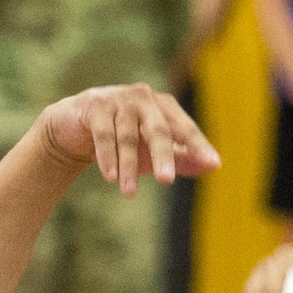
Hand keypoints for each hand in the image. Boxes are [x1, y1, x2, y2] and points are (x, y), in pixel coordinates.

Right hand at [38, 82, 220, 195]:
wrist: (78, 125)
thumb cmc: (125, 137)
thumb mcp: (153, 150)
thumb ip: (182, 158)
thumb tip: (211, 168)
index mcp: (164, 106)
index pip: (185, 128)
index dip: (199, 146)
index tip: (213, 164)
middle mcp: (144, 98)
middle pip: (158, 130)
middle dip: (162, 156)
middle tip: (167, 181)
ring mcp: (119, 99)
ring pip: (127, 137)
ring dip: (128, 167)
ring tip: (129, 194)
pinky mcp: (96, 106)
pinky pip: (104, 135)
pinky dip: (107, 157)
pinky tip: (110, 177)